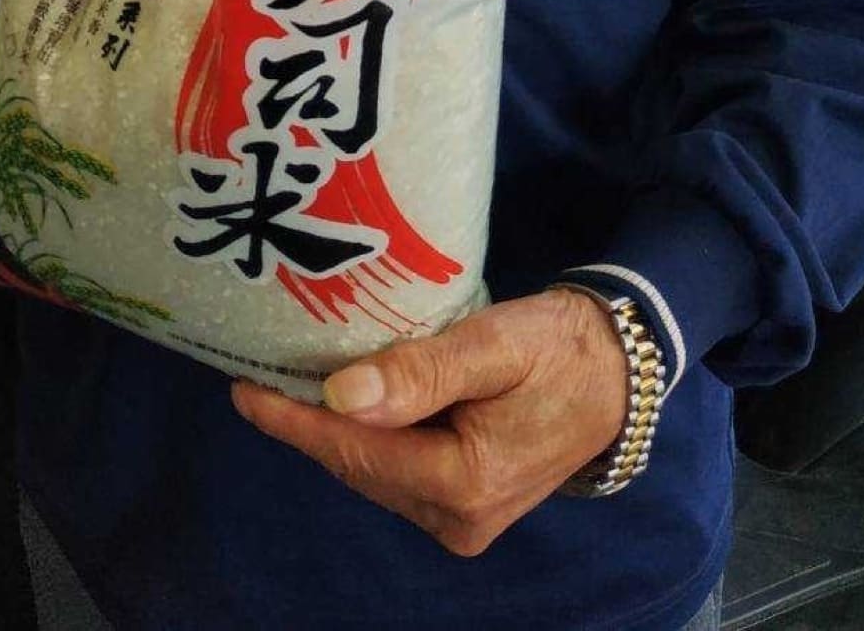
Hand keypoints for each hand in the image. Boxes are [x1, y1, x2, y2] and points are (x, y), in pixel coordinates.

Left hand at [231, 288, 627, 556]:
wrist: (620, 370)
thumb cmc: (561, 348)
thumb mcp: (495, 345)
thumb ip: (421, 372)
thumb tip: (339, 395)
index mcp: (463, 482)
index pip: (356, 451)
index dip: (295, 422)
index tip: (243, 390)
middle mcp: (458, 517)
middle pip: (361, 467)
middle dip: (310, 425)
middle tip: (263, 372)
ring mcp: (464, 519)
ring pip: (376, 473)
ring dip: (338, 433)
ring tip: (293, 383)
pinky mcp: (469, 505)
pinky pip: (399, 472)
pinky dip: (370, 439)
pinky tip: (349, 404)